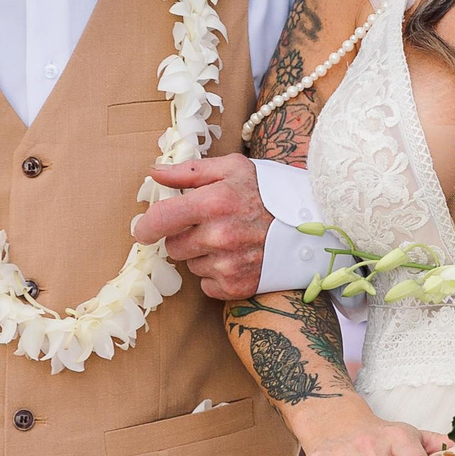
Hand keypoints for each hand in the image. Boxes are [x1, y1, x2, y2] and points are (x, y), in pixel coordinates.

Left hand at [134, 156, 271, 301]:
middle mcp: (218, 236)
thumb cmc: (270, 193)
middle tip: (207, 226)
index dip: (146, 225)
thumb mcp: (233, 169)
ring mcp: (228, 264)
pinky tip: (236, 258)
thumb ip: (189, 171)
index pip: (160, 219)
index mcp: (214, 203)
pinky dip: (216, 274)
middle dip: (184, 236)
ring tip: (229, 240)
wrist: (311, 227)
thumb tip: (154, 172)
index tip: (144, 228)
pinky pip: (206, 285)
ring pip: (191, 265)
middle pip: (173, 246)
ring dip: (202, 255)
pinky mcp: (236, 286)